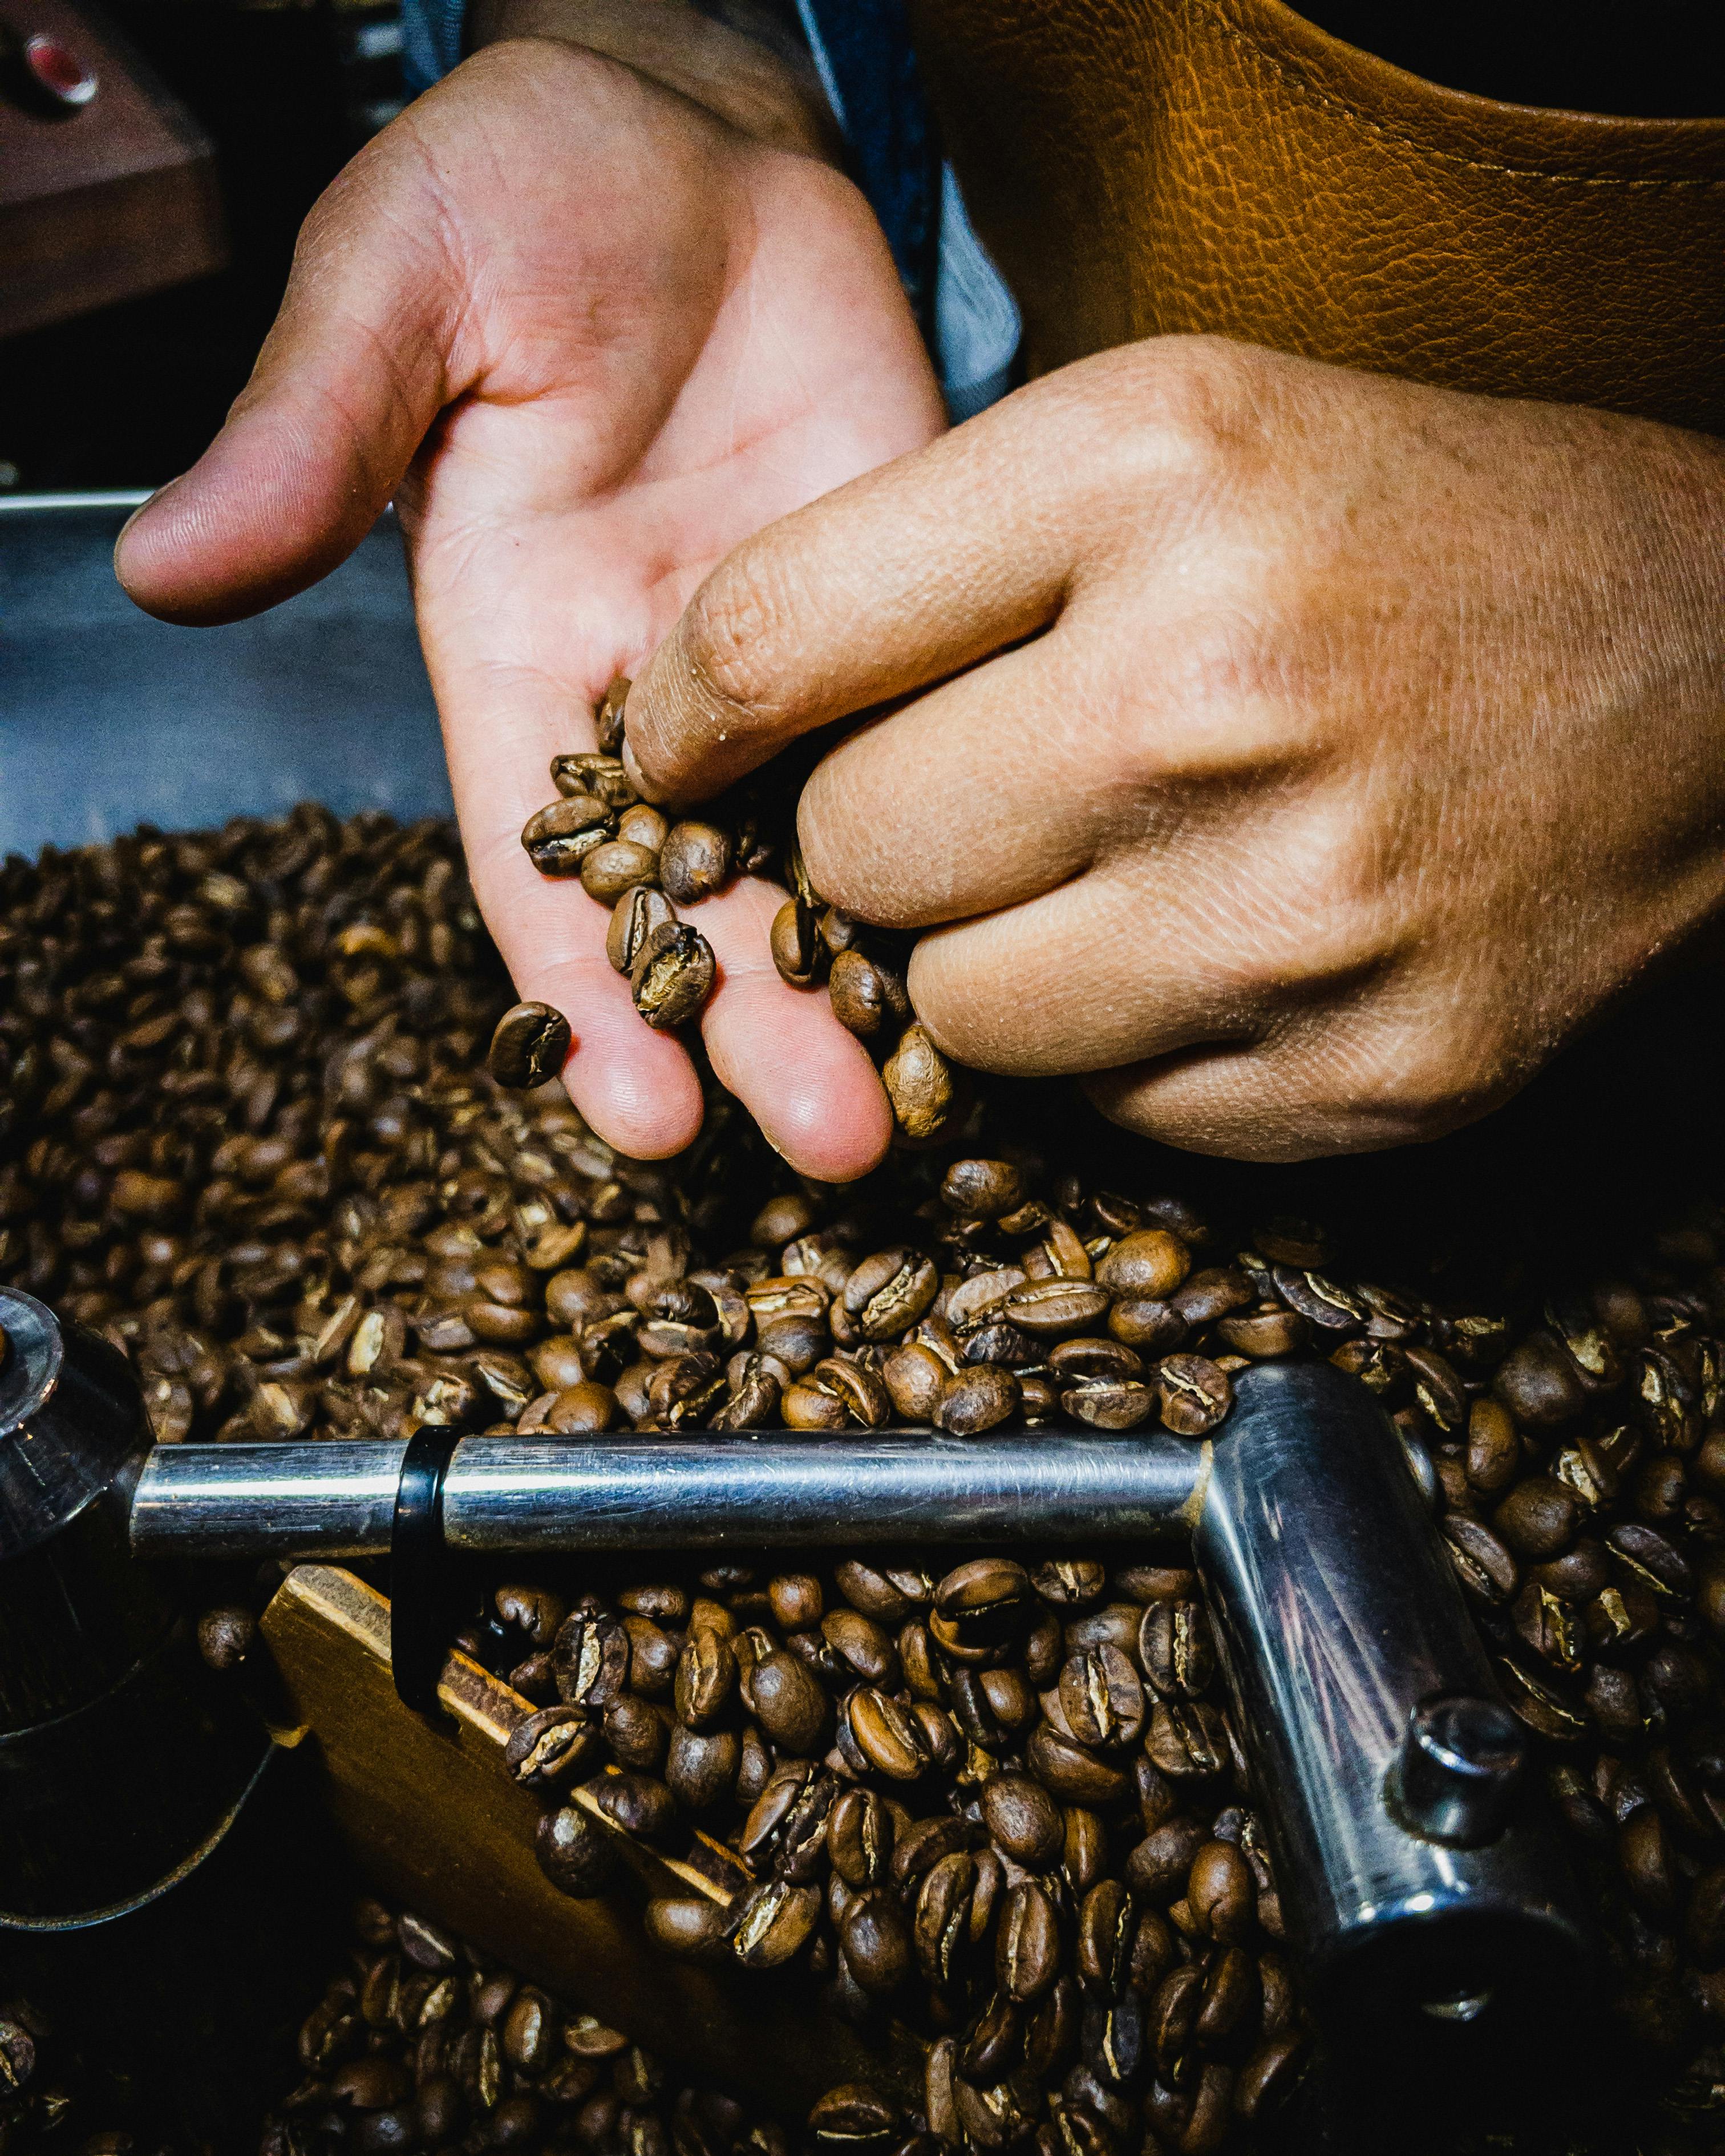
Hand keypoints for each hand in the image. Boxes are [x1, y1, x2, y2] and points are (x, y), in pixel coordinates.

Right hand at [115, 18, 944, 1177]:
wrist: (696, 140)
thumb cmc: (524, 189)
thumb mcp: (398, 285)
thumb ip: (311, 433)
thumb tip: (168, 564)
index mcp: (519, 664)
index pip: (540, 874)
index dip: (582, 1005)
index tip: (635, 1119)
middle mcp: (656, 708)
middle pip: (700, 913)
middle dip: (756, 1039)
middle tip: (838, 1149)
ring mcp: (794, 679)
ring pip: (829, 867)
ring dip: (873, 986)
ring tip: (936, 1099)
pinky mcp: (907, 627)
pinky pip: (939, 758)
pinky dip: (971, 852)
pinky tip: (1026, 942)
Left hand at [623, 336, 1724, 1161]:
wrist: (1704, 668)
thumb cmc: (1398, 536)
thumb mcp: (1170, 433)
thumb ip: (924, 546)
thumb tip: (701, 712)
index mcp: (1151, 479)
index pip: (770, 638)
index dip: (683, 714)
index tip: (677, 748)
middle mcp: (1212, 697)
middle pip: (853, 857)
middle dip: (873, 838)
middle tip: (976, 794)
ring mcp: (1296, 915)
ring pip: (960, 1018)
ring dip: (988, 959)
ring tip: (1107, 874)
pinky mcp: (1366, 1074)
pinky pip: (1106, 1114)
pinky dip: (1122, 1046)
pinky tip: (1214, 946)